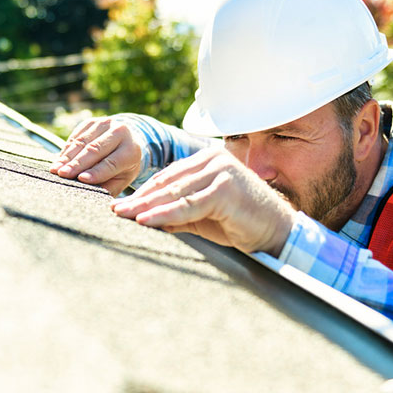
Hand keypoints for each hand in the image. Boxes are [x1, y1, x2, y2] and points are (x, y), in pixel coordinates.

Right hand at [50, 116, 143, 195]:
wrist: (126, 141)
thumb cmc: (123, 167)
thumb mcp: (122, 179)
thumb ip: (109, 186)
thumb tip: (92, 193)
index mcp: (131, 150)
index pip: (112, 162)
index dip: (96, 171)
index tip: (81, 179)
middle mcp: (120, 132)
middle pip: (95, 149)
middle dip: (77, 163)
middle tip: (63, 174)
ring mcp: (104, 124)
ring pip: (82, 141)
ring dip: (67, 157)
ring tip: (56, 169)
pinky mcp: (91, 122)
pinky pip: (75, 136)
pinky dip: (66, 150)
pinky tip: (58, 161)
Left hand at [111, 147, 294, 255]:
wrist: (276, 232)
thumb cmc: (241, 223)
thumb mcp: (202, 216)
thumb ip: (177, 213)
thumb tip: (145, 218)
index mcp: (207, 160)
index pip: (168, 176)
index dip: (143, 192)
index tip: (122, 205)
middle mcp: (213, 160)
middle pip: (168, 182)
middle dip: (139, 198)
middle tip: (115, 210)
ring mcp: (221, 173)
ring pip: (175, 192)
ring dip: (147, 206)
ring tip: (125, 215)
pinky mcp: (226, 190)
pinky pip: (188, 205)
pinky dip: (166, 214)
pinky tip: (146, 220)